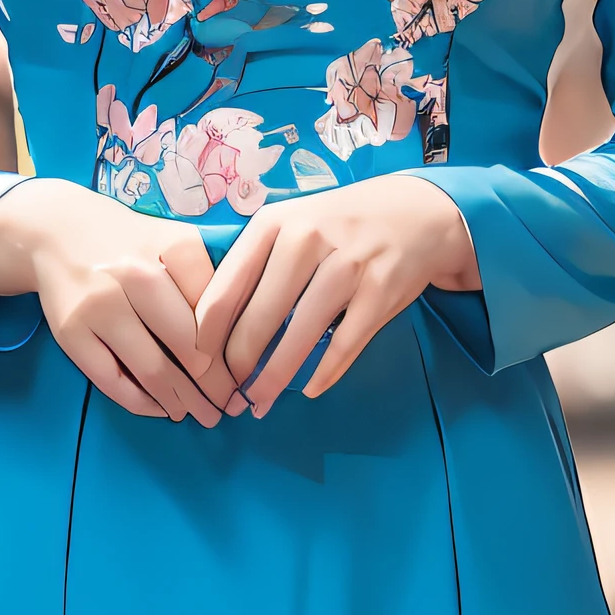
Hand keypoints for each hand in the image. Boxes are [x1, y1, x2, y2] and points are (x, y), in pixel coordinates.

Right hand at [0, 179, 224, 424]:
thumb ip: (210, 279)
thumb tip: (244, 340)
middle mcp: (135, 274)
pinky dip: (143, 403)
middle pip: (189, 345)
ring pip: (153, 369)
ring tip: (203, 415)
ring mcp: (99, 305)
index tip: (246, 374)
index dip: (234, 350)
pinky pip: (113, 381)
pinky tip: (163, 408)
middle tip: (230, 405)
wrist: (58, 231)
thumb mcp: (176, 241)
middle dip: (216, 384)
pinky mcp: (71, 332)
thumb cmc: (132, 243)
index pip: (217, 311)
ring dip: (184, 401)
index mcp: (172, 247)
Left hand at [194, 175, 477, 415]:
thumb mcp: (291, 224)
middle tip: (228, 395)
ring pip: (300, 335)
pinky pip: (345, 343)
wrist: (418, 212)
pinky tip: (308, 389)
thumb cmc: (339, 225)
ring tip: (259, 402)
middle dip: (238, 366)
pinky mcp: (381, 291)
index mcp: (274, 223)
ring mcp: (348, 265)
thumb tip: (208, 325)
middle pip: (259, 317)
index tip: (196, 366)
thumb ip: (254, 264)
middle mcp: (308, 239)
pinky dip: (324, 372)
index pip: (225, 288)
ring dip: (275, 377)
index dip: (206, 336)